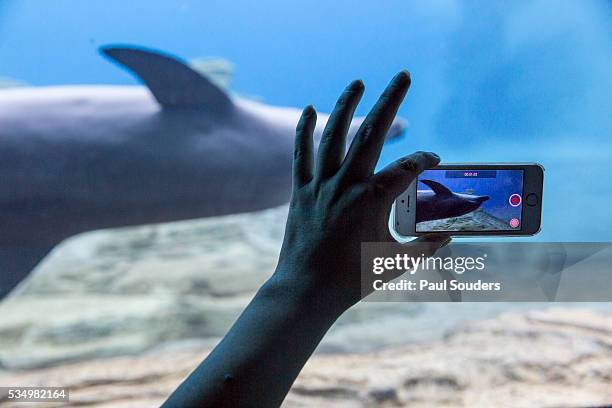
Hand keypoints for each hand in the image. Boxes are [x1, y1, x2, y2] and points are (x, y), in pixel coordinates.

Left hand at [274, 71, 448, 313]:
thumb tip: (449, 236)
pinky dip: (305, 131)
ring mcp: (320, 186)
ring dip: (346, 105)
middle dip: (389, 101)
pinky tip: (308, 109)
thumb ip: (426, 246)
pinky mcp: (300, 192)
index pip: (408, 168)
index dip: (425, 160)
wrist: (307, 291)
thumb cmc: (354, 279)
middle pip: (370, 134)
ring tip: (357, 81)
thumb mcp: (397, 262)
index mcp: (372, 201)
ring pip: (333, 136)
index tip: (433, 160)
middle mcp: (345, 185)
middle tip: (403, 75)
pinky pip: (301, 155)